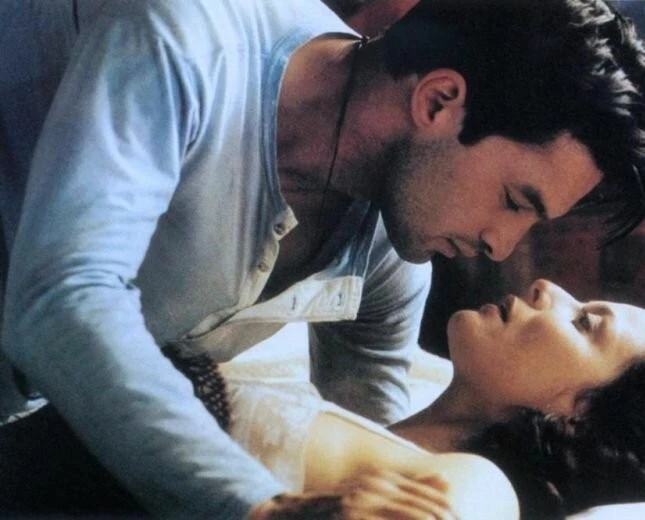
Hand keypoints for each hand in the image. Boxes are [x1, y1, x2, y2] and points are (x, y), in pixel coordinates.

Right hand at [249, 469, 457, 518]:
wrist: (294, 514)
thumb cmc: (340, 505)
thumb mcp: (374, 491)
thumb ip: (411, 487)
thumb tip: (447, 481)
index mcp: (383, 479)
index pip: (431, 498)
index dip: (451, 515)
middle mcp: (375, 488)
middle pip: (427, 512)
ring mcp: (361, 506)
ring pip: (412, 517)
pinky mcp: (351, 517)